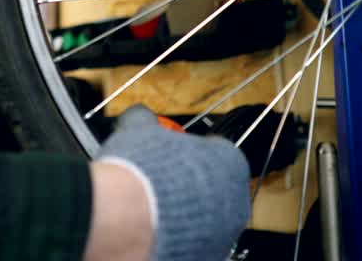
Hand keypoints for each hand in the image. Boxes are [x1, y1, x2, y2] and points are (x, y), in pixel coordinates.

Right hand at [91, 105, 249, 260]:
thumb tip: (140, 115)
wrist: (127, 216)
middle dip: (191, 186)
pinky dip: (179, 237)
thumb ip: (146, 120)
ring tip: (153, 209)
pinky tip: (154, 230)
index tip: (173, 156)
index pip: (218, 153)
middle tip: (161, 183)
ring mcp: (224, 233)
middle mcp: (235, 199)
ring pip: (208, 220)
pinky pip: (195, 244)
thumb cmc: (142, 171)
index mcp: (229, 161)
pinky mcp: (207, 255)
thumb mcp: (140, 129)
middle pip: (216, 188)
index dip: (191, 154)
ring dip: (187, 214)